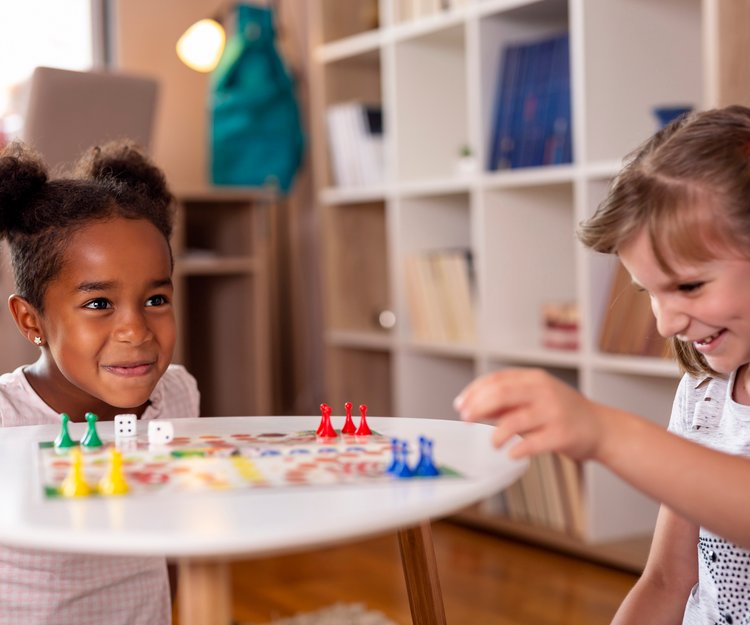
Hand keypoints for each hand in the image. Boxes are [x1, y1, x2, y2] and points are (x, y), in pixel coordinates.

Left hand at [453, 368, 607, 460]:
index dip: (475, 391)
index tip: (460, 405)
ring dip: (497, 434)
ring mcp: (554, 412)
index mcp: (534, 379)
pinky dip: (517, 450)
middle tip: (466, 419)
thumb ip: (507, 401)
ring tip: (493, 443)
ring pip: (515, 421)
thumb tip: (473, 405)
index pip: (497, 380)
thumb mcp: (535, 398)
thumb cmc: (562, 413)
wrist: (600, 428)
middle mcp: (544, 391)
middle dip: (478, 407)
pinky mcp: (562, 434)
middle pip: (502, 394)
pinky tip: (511, 454)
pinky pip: (533, 443)